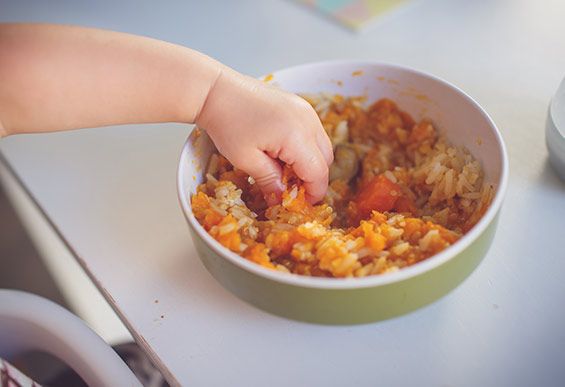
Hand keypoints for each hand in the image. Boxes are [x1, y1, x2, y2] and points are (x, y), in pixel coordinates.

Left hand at [196, 67, 332, 203]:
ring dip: (310, 162)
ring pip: (322, 145)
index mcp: (296, 136)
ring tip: (284, 171)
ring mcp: (305, 109)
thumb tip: (281, 198)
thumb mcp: (246, 160)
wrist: (216, 91)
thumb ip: (269, 180)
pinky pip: (313, 131)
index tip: (302, 204)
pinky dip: (305, 146)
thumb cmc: (227, 124)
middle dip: (313, 178)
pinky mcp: (299, 104)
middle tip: (291, 190)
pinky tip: (283, 152)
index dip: (313, 192)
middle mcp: (307, 120)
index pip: (318, 172)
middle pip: (326, 159)